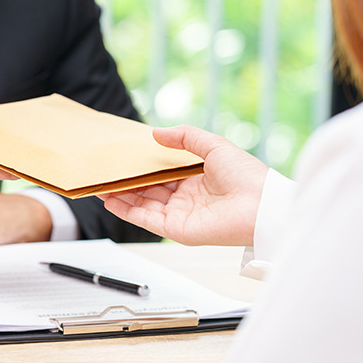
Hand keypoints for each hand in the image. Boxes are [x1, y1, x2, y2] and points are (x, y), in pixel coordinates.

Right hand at [99, 125, 268, 245]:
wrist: (262, 205)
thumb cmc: (247, 176)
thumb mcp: (214, 146)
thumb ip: (186, 138)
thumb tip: (157, 133)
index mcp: (196, 182)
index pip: (162, 176)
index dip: (143, 169)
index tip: (125, 161)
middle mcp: (186, 200)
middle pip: (148, 192)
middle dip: (126, 184)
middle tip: (106, 174)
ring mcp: (180, 216)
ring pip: (142, 206)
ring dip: (121, 197)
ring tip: (100, 186)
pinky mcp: (177, 230)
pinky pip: (145, 220)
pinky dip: (126, 211)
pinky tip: (110, 200)